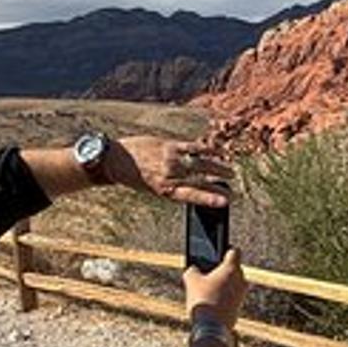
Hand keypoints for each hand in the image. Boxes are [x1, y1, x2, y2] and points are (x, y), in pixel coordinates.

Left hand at [110, 135, 235, 207]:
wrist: (114, 159)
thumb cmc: (134, 176)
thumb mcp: (153, 188)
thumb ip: (173, 187)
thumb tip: (193, 188)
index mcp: (165, 190)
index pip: (193, 195)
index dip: (211, 198)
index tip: (226, 201)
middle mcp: (169, 175)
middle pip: (201, 180)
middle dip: (219, 184)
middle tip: (233, 189)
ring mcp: (170, 159)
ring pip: (200, 163)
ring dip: (218, 167)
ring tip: (230, 172)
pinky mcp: (169, 145)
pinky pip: (193, 147)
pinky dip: (208, 149)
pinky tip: (218, 151)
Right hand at [182, 248, 247, 325]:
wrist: (211, 327)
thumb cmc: (203, 300)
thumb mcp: (191, 281)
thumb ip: (192, 270)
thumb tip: (193, 269)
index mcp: (231, 268)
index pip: (234, 251)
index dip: (226, 249)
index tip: (218, 252)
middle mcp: (241, 280)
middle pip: (234, 268)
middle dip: (223, 269)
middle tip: (209, 272)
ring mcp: (242, 294)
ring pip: (233, 283)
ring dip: (223, 283)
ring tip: (208, 288)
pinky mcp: (239, 306)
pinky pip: (232, 295)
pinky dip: (224, 295)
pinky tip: (211, 299)